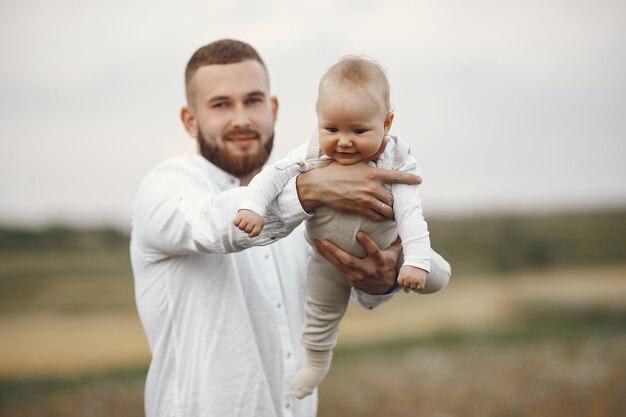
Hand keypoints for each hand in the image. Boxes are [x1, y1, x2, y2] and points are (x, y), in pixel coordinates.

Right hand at [233, 209, 263, 236]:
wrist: (252, 210)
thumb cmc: (255, 221)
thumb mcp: (259, 226)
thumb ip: (256, 232)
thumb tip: (249, 235)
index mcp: (258, 223)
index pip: (255, 232)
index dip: (251, 234)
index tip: (250, 233)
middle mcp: (252, 220)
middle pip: (246, 230)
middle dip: (246, 229)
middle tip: (248, 225)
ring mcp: (246, 217)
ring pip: (241, 227)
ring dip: (241, 227)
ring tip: (244, 223)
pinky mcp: (240, 215)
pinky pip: (236, 223)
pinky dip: (236, 223)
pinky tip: (240, 221)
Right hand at [296, 162, 420, 221]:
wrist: (319, 186)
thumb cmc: (336, 171)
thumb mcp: (355, 160)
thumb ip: (373, 153)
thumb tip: (386, 142)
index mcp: (373, 173)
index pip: (397, 177)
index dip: (410, 179)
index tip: (418, 181)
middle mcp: (372, 187)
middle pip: (392, 197)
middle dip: (394, 200)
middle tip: (396, 201)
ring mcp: (366, 200)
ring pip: (386, 209)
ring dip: (389, 211)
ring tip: (391, 212)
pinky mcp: (359, 209)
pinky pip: (376, 216)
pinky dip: (380, 217)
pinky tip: (381, 217)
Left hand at [315, 232, 401, 293]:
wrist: (383, 288)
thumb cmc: (388, 264)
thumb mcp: (394, 253)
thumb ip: (395, 239)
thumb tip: (397, 219)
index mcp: (380, 261)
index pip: (374, 252)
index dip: (367, 244)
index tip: (359, 234)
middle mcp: (368, 269)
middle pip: (350, 261)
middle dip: (336, 251)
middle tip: (324, 241)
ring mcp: (357, 275)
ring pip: (340, 265)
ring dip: (327, 254)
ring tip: (317, 242)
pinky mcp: (350, 278)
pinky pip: (336, 267)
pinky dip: (327, 258)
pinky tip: (318, 249)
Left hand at [397, 265, 427, 291]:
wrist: (419, 261)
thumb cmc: (410, 265)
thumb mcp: (402, 270)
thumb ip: (401, 278)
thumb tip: (404, 289)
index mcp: (402, 276)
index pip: (400, 284)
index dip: (403, 281)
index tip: (406, 278)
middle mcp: (408, 279)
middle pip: (406, 286)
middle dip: (408, 283)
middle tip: (411, 277)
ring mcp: (414, 280)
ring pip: (413, 288)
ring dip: (414, 285)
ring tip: (415, 279)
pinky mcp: (421, 281)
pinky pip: (419, 288)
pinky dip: (419, 287)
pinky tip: (419, 282)